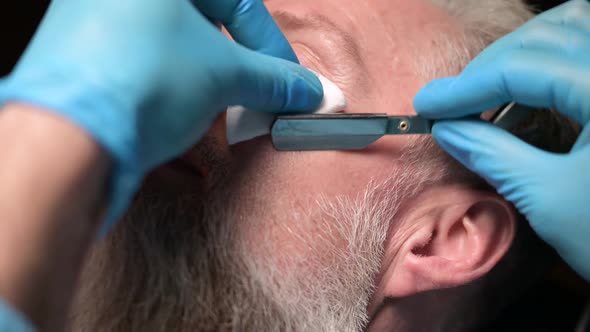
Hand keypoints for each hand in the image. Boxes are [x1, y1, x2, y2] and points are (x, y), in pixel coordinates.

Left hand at [0, 0, 322, 232]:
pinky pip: (139, 69)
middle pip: (200, 24)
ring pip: (169, 49)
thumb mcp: (224, 75)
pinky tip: (176, 120)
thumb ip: (273, 79)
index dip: (272, 47)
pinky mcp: (80, 60)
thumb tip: (308, 90)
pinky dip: (167, 92)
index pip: (238, 1)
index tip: (290, 81)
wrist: (66, 141)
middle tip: (254, 96)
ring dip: (201, 82)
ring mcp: (93, 23)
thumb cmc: (141, 84)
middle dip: (234, 66)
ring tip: (213, 112)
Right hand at [413, 0, 589, 279]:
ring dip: (520, 57)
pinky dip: (549, 64)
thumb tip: (447, 130)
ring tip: (487, 98)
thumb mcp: (548, 199)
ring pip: (570, 30)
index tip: (428, 105)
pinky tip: (527, 100)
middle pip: (546, 36)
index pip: (523, 68)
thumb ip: (493, 155)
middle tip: (455, 103)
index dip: (467, 86)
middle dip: (491, 65)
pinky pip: (585, 50)